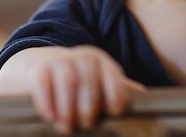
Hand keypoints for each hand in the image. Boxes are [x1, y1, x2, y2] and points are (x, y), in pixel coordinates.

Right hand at [0, 46, 143, 131]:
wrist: (41, 66)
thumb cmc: (78, 81)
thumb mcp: (99, 81)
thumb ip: (118, 89)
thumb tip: (146, 99)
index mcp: (102, 63)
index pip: (113, 76)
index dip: (116, 93)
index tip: (115, 112)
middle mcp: (82, 59)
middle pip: (89, 78)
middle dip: (90, 103)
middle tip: (87, 124)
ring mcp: (59, 62)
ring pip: (67, 80)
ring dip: (68, 106)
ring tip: (67, 126)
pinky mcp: (39, 70)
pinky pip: (43, 82)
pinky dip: (47, 101)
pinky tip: (49, 116)